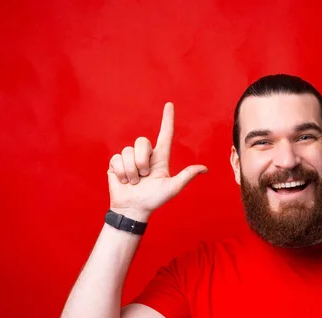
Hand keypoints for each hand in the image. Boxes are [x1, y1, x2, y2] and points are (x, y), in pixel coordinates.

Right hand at [107, 102, 207, 221]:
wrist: (133, 209)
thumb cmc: (154, 200)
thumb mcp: (172, 188)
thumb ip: (186, 176)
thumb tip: (205, 169)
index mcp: (160, 158)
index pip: (165, 135)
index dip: (167, 120)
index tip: (170, 104)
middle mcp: (145, 155)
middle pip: (142, 142)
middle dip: (142, 160)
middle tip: (144, 177)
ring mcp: (130, 158)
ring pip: (128, 152)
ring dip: (131, 171)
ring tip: (134, 182)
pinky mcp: (116, 163)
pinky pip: (117, 159)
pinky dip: (121, 172)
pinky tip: (123, 181)